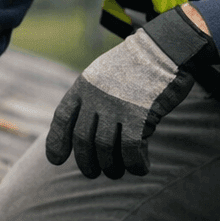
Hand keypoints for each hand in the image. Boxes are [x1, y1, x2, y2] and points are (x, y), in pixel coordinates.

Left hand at [46, 6, 213, 178]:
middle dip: (86, 162)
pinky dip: (135, 164)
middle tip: (93, 172)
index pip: (62, 118)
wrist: (163, 48)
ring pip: (105, 148)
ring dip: (111, 166)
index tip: (56, 160)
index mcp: (83, 86)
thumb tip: (87, 131)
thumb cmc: (137, 65)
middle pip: (83, 139)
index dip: (56, 141)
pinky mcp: (139, 114)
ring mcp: (116, 106)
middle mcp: (96, 97)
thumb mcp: (103, 74)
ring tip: (116, 172)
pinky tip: (141, 168)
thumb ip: (92, 98)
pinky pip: (132, 149)